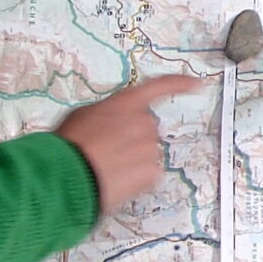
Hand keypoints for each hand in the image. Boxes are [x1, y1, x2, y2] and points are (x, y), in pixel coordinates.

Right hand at [57, 75, 211, 212]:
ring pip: (148, 152)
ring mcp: (150, 148)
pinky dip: (135, 176)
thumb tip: (111, 120)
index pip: (159, 87)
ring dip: (133, 158)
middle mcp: (143, 122)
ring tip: (107, 166)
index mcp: (126, 103)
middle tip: (109, 148)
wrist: (69, 175)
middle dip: (133, 136)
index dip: (177, 84)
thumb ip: (107, 113)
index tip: (193, 83)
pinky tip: (114, 178)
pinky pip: (148, 172)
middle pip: (148, 127)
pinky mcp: (152, 173)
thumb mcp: (83, 115)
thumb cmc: (70, 144)